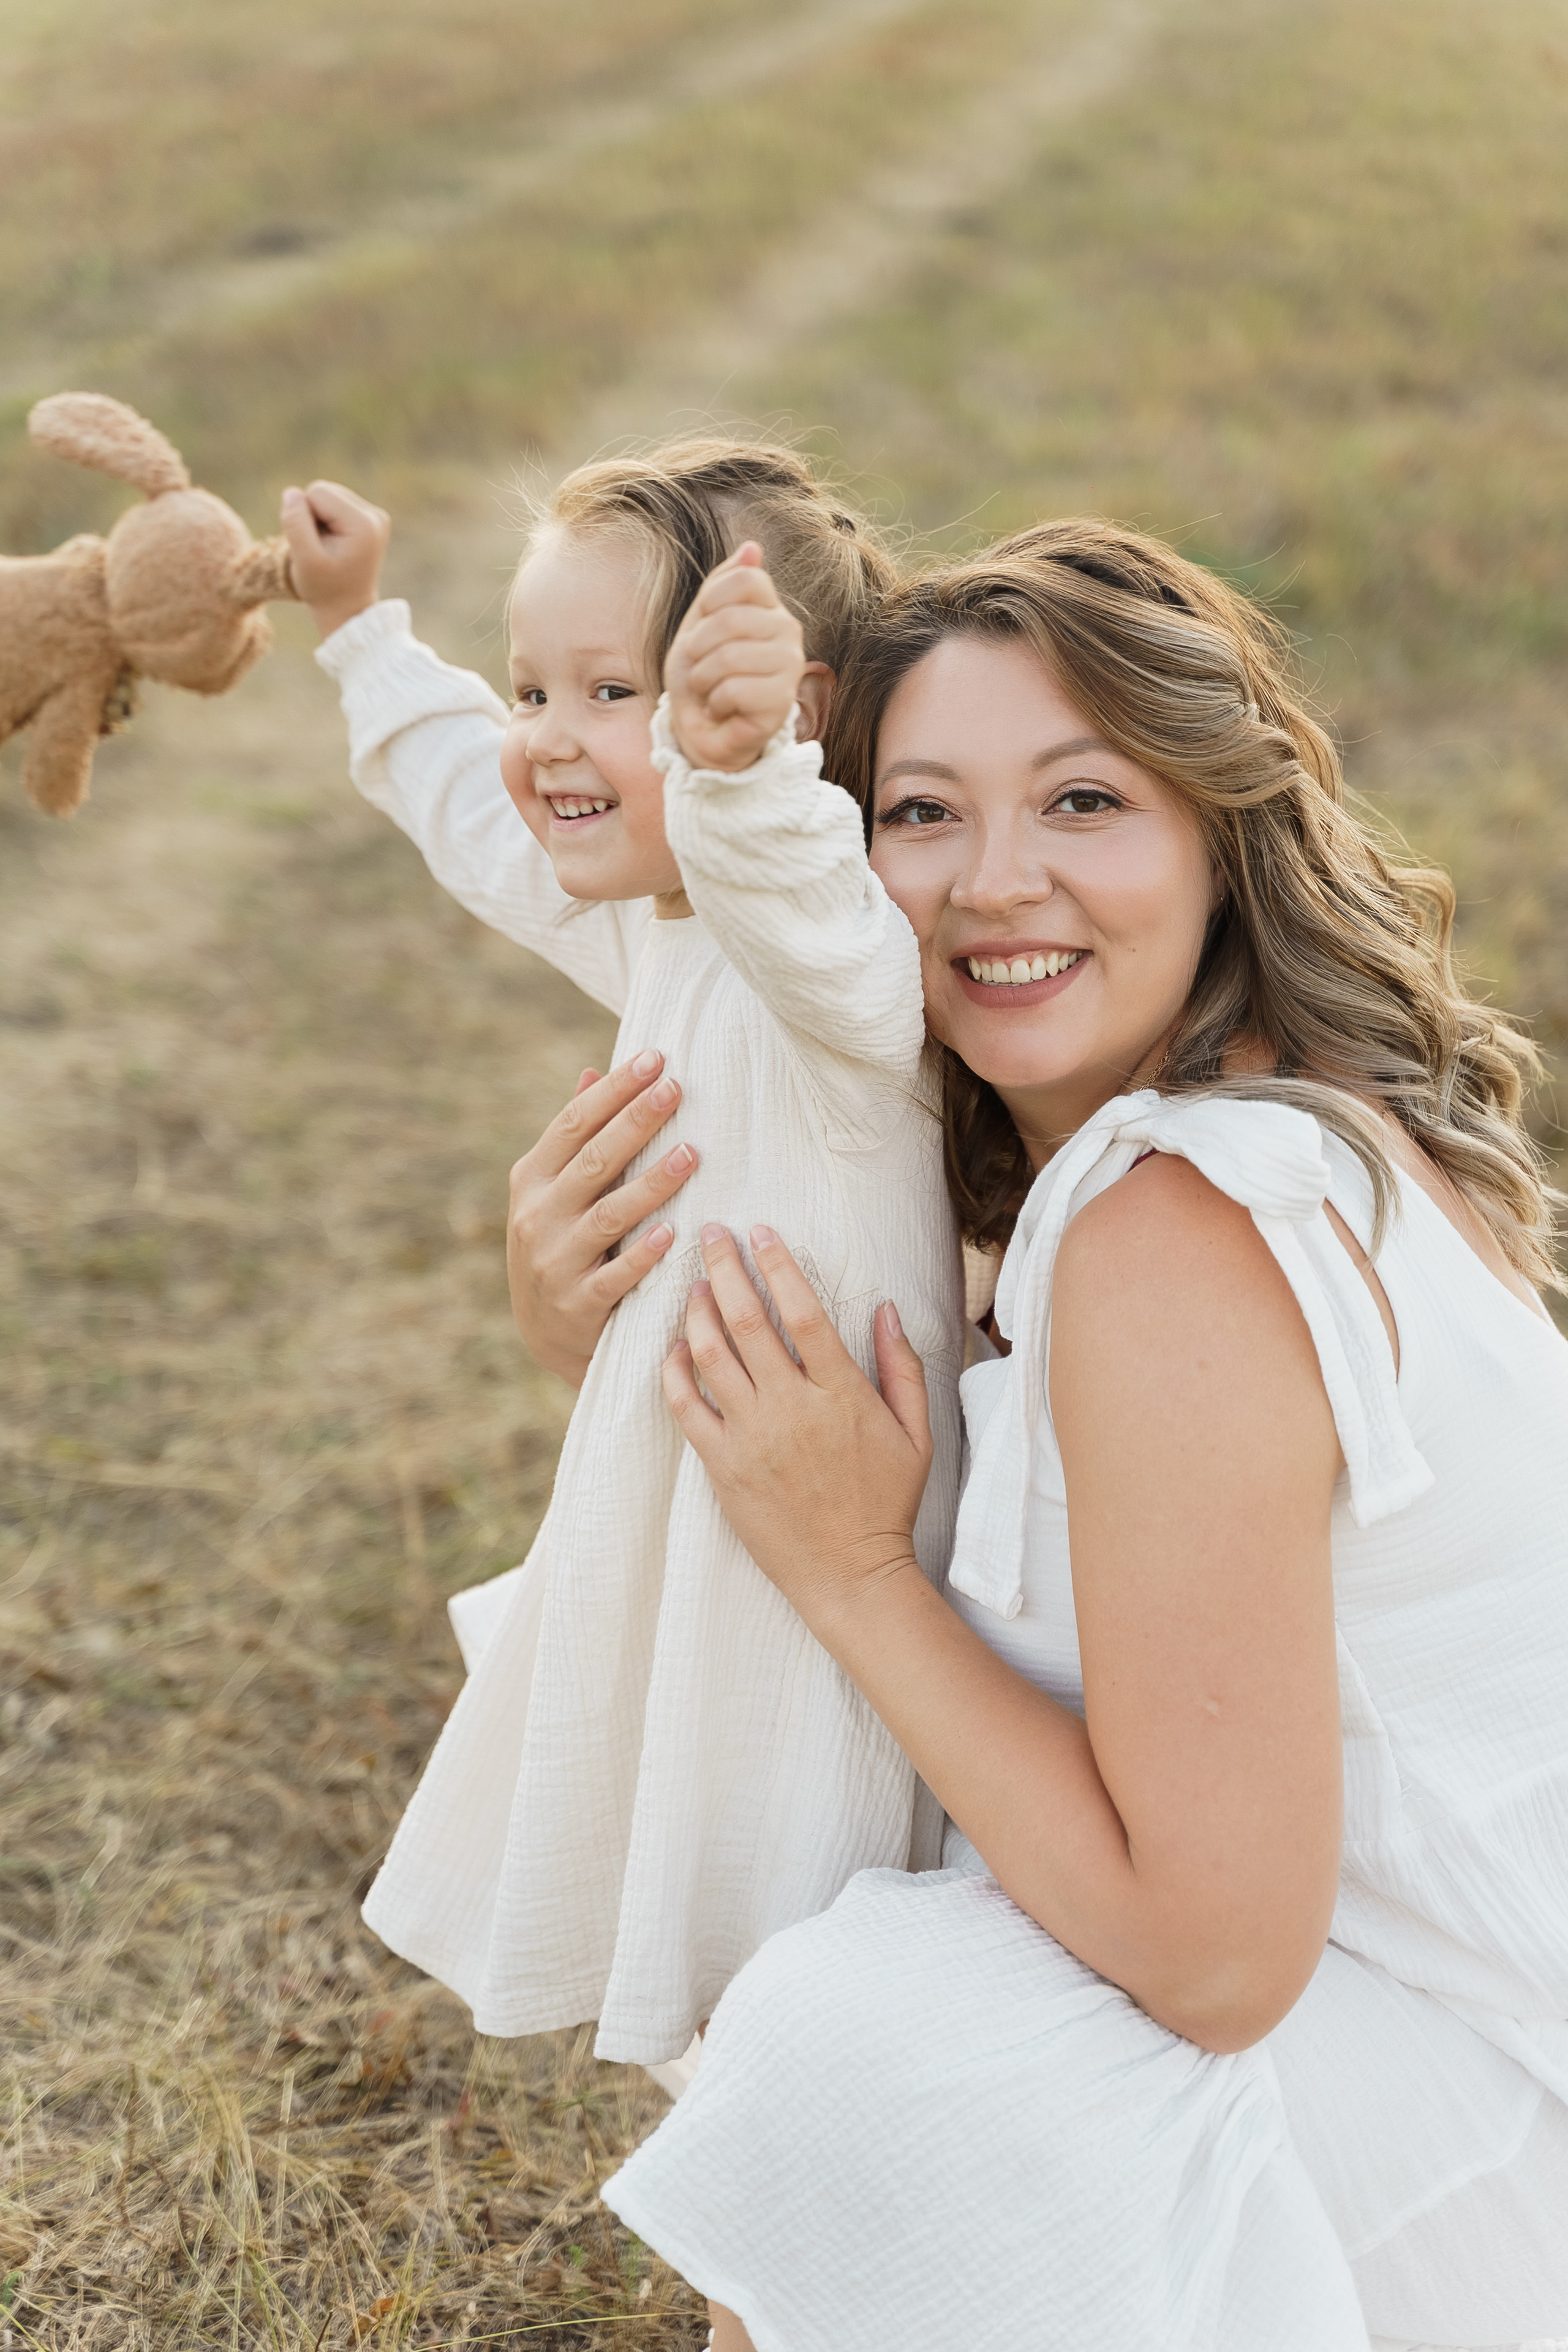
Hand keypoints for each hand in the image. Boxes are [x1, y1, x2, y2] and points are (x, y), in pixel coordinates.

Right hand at [280, 480, 390, 639]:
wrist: (347, 610)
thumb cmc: (324, 590)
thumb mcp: (304, 560)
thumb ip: (295, 524)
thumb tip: (291, 492)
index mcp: (364, 523)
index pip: (317, 492)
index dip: (304, 516)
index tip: (314, 545)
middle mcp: (375, 515)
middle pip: (324, 491)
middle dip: (313, 517)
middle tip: (320, 549)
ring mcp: (376, 516)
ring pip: (328, 496)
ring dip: (319, 520)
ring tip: (327, 548)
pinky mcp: (370, 519)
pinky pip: (335, 505)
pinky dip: (327, 523)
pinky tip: (334, 545)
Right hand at [508, 1051, 697, 1386]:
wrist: (548, 1332)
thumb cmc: (562, 1242)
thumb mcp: (552, 1191)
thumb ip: (574, 1138)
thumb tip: (592, 1072)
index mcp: (531, 1179)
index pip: (574, 1123)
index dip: (614, 1090)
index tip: (655, 1058)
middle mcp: (536, 1215)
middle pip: (593, 1160)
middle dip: (636, 1122)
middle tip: (677, 1088)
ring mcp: (555, 1261)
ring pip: (608, 1215)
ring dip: (652, 1183)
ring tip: (692, 1154)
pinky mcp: (578, 1304)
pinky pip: (615, 1275)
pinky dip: (642, 1253)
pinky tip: (672, 1231)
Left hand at [662, 1223, 932, 1625]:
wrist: (848, 1574)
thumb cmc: (887, 1503)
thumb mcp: (917, 1434)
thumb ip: (903, 1367)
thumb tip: (888, 1309)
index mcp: (841, 1395)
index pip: (803, 1311)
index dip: (778, 1265)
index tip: (761, 1231)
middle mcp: (791, 1408)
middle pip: (747, 1321)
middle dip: (725, 1268)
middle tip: (712, 1235)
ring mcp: (752, 1437)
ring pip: (710, 1356)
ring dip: (697, 1311)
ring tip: (694, 1284)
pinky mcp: (722, 1466)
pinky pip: (686, 1407)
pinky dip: (674, 1371)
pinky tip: (673, 1348)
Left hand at [665, 543, 804, 772]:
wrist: (702, 730)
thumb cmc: (702, 676)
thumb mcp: (701, 622)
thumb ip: (724, 585)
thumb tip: (752, 547)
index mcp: (770, 609)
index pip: (746, 579)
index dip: (710, 602)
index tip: (702, 628)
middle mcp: (789, 633)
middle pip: (730, 619)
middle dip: (698, 648)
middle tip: (701, 669)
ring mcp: (790, 668)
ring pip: (729, 656)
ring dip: (703, 679)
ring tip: (710, 691)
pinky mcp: (781, 703)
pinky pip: (734, 689)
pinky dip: (715, 703)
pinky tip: (722, 710)